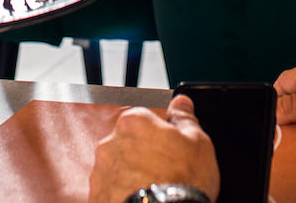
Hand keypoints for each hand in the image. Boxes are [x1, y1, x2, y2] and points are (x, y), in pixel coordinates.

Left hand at [88, 95, 220, 202]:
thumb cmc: (181, 183)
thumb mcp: (198, 143)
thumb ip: (185, 118)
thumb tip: (181, 102)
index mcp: (134, 122)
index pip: (144, 120)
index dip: (160, 136)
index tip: (170, 150)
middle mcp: (111, 143)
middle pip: (128, 143)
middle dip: (142, 155)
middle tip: (164, 173)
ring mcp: (101, 171)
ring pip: (117, 168)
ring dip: (130, 175)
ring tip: (152, 190)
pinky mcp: (97, 196)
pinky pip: (110, 190)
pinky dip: (122, 194)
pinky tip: (141, 200)